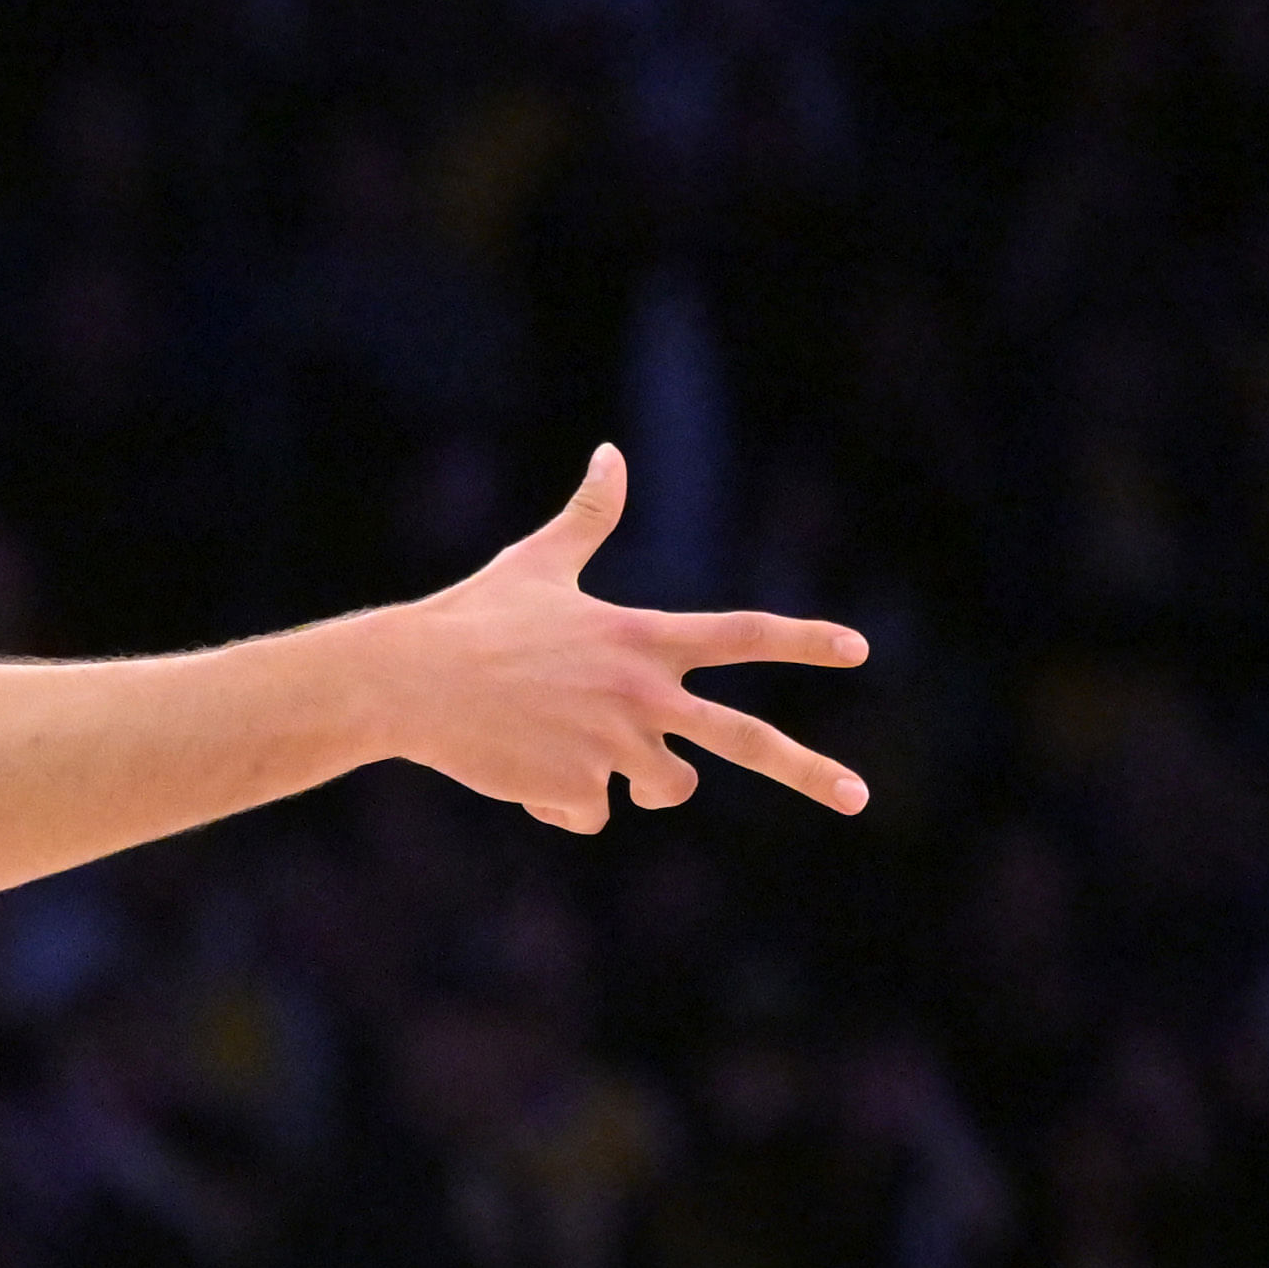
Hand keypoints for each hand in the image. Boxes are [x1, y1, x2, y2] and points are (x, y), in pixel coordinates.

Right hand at [379, 448, 872, 836]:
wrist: (409, 680)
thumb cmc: (472, 617)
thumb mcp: (537, 562)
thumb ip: (589, 516)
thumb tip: (611, 452)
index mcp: (642, 637)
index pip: (743, 635)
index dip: (803, 640)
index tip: (859, 650)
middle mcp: (642, 693)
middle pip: (745, 738)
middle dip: (807, 770)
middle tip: (857, 796)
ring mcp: (614, 746)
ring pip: (666, 789)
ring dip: (636, 782)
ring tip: (576, 753)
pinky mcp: (577, 790)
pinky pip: (594, 815)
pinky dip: (562, 803)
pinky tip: (521, 770)